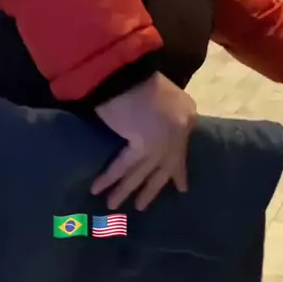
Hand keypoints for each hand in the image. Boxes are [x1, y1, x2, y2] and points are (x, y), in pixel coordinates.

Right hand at [91, 72, 196, 210]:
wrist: (132, 74)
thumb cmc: (148, 80)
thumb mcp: (173, 95)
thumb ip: (175, 114)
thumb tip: (168, 132)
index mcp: (186, 121)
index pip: (181, 153)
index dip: (179, 172)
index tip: (182, 189)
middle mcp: (176, 137)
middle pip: (161, 169)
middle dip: (151, 189)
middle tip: (142, 207)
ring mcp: (160, 143)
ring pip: (140, 172)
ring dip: (125, 190)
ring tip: (113, 207)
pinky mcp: (140, 146)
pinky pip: (123, 166)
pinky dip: (109, 177)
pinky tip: (97, 189)